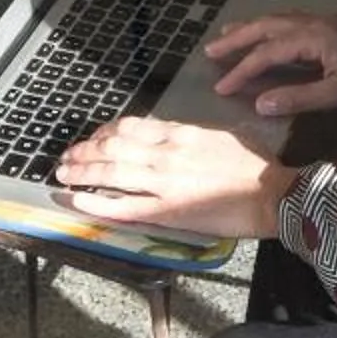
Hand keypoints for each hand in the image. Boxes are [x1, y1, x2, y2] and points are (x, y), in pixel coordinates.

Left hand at [55, 117, 297, 238]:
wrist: (273, 194)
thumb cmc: (257, 165)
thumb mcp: (223, 135)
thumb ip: (192, 134)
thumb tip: (173, 134)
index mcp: (181, 133)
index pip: (131, 126)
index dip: (105, 131)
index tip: (95, 137)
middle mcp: (166, 153)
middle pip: (113, 146)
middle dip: (85, 150)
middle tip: (68, 156)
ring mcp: (164, 183)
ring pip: (111, 172)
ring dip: (82, 171)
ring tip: (63, 174)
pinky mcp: (167, 211)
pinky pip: (122, 206)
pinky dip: (95, 201)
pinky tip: (77, 199)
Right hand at [206, 11, 336, 117]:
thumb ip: (298, 98)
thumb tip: (259, 104)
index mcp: (315, 36)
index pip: (268, 52)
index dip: (242, 70)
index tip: (221, 88)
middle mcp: (316, 22)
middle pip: (267, 26)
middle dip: (237, 39)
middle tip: (210, 52)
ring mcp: (324, 22)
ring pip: (278, 21)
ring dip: (251, 30)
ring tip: (227, 39)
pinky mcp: (330, 27)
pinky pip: (290, 24)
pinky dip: (269, 30)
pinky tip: (264, 38)